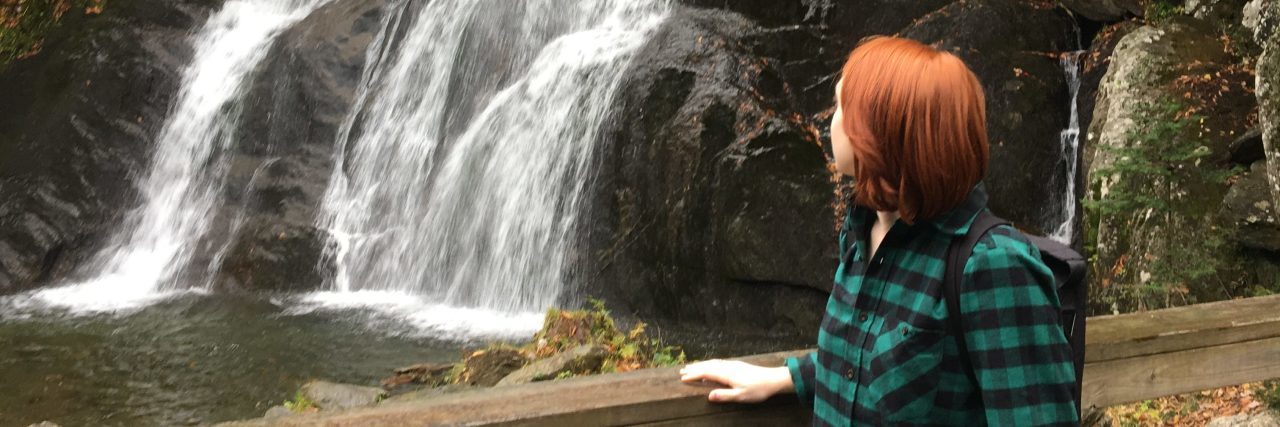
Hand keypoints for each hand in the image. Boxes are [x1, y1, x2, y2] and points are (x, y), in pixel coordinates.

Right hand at [678, 359, 793, 402]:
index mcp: (727, 374)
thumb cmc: (758, 389)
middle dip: (694, 368)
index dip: (694, 375)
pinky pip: (719, 362)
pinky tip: (711, 365)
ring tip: (692, 366)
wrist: (773, 379)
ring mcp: (733, 364)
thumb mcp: (741, 396)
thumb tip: (708, 396)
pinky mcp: (737, 365)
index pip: (706, 373)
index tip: (683, 378)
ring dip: (701, 364)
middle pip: (707, 366)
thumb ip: (724, 395)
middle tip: (682, 371)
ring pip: (713, 362)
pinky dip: (710, 363)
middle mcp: (728, 367)